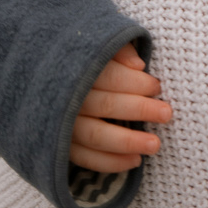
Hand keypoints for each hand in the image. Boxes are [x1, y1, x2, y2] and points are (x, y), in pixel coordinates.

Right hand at [69, 44, 171, 175]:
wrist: (41, 81)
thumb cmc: (81, 62)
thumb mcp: (96, 44)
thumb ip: (118, 49)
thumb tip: (139, 65)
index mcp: (74, 68)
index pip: (109, 77)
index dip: (136, 82)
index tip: (157, 86)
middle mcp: (65, 98)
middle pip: (106, 105)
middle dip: (139, 109)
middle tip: (166, 114)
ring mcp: (60, 125)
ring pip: (96, 136)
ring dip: (128, 142)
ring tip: (155, 144)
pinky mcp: (59, 146)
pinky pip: (85, 159)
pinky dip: (111, 163)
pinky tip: (135, 161)